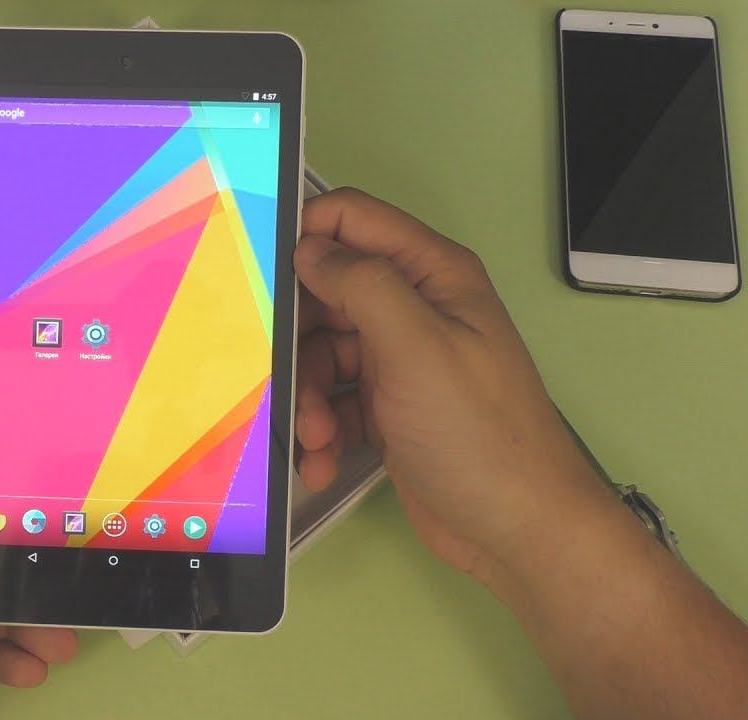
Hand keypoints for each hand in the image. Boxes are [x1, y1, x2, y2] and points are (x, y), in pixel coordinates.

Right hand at [291, 189, 747, 719]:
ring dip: (306, 397)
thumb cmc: (476, 432)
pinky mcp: (385, 407)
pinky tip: (324, 460)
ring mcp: (398, 360)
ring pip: (320, 354)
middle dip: (297, 339)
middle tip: (282, 379)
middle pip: (325, 294)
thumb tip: (309, 247)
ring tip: (315, 438)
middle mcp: (413, 308)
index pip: (352, 220)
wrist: (515, 529)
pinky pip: (331, 400)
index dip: (304, 237)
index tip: (260, 277)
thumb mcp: (417, 346)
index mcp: (432, 274)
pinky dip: (320, 430)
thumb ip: (362, 284)